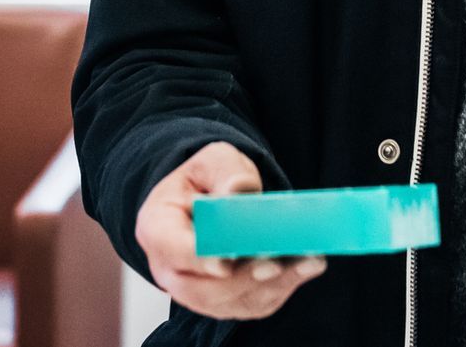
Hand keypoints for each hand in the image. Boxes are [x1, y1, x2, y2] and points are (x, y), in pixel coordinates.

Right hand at [134, 141, 326, 320]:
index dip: (198, 258)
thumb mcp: (214, 161)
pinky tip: (307, 267)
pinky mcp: (225, 301)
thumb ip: (227, 173)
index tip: (226, 262)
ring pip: (231, 302)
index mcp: (157, 228)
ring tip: (308, 262)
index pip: (172, 249)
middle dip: (242, 279)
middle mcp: (170, 269)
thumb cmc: (206, 180)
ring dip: (272, 285)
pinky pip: (251, 304)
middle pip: (201, 289)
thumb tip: (239, 192)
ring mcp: (196, 291)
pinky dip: (282, 287)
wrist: (208, 197)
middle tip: (275, 263)